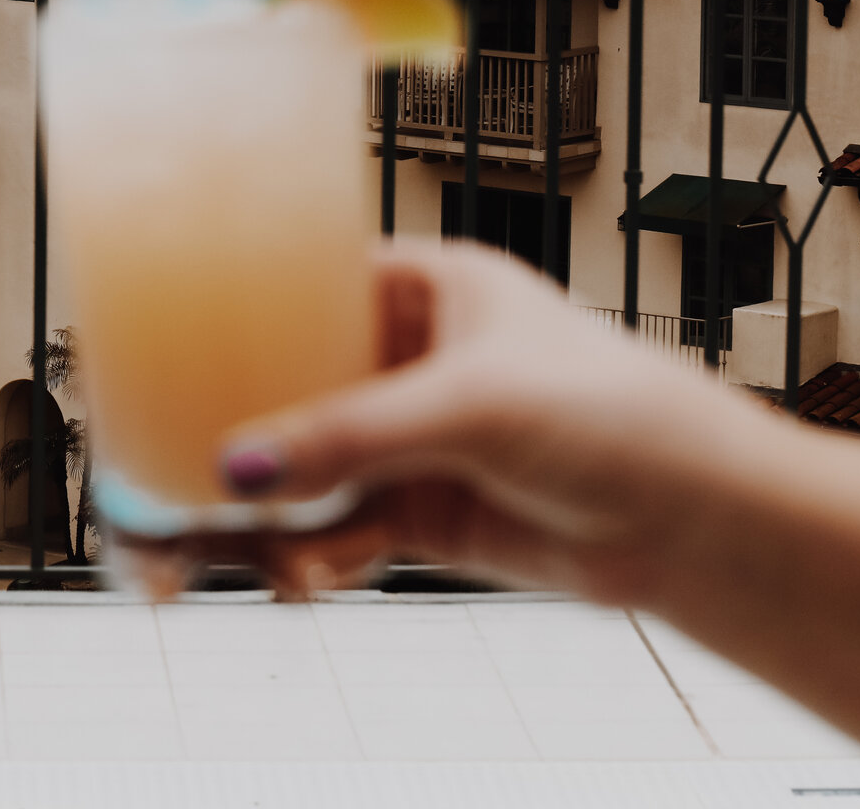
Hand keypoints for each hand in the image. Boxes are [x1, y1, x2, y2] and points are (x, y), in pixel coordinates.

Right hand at [208, 240, 788, 606]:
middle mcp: (406, 356)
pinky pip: (336, 528)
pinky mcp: (422, 510)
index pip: (298, 282)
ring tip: (206, 556)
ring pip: (302, 467)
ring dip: (258, 512)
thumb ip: (351, 435)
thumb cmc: (617, 417)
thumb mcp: (471, 405)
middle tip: (158, 483)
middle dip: (224, 436)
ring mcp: (410, 436)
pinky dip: (311, 554)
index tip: (159, 350)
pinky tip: (306, 576)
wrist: (701, 525)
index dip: (228, 314)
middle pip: (283, 385)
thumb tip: (241, 465)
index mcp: (422, 287)